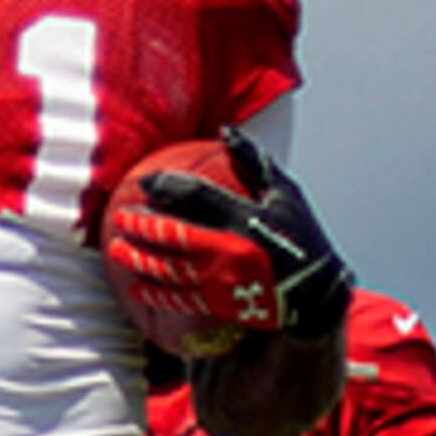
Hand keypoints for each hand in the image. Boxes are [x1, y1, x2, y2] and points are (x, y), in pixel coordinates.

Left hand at [112, 129, 351, 343]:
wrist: (318, 295)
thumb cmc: (302, 236)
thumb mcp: (287, 194)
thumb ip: (254, 162)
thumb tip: (225, 131)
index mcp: (247, 218)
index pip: (196, 197)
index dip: (164, 188)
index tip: (141, 183)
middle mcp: (232, 249)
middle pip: (176, 236)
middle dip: (143, 228)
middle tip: (119, 220)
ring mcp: (226, 280)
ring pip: (173, 270)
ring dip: (140, 261)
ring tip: (117, 252)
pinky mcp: (224, 304)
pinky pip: (183, 299)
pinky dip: (157, 294)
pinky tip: (136, 288)